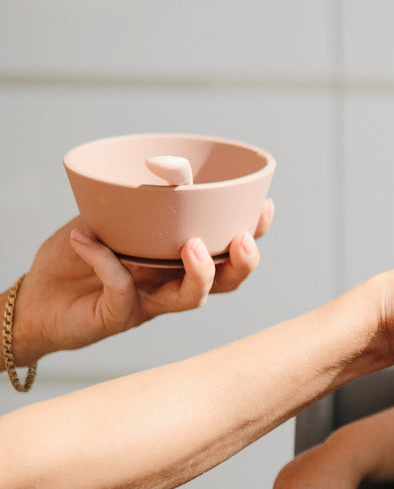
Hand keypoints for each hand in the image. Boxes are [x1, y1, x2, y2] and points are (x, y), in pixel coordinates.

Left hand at [11, 202, 272, 365]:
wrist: (34, 300)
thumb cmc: (72, 261)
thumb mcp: (102, 220)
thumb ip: (126, 203)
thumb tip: (157, 171)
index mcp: (177, 260)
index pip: (228, 250)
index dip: (252, 232)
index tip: (263, 208)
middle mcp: (172, 284)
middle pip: (226, 282)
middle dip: (243, 262)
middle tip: (241, 240)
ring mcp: (149, 303)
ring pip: (192, 297)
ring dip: (201, 273)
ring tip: (192, 246)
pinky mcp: (118, 317)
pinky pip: (123, 288)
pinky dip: (106, 262)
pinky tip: (86, 239)